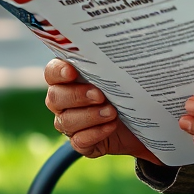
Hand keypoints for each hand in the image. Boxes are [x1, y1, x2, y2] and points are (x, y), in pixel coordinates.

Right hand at [44, 60, 160, 163]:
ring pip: (66, 121)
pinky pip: (79, 141)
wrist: (141, 121)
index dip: (58, 72)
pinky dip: (95, 133)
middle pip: (55, 98)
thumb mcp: (122, 75)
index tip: (72, 72)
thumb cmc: (127, 90)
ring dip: (90, 116)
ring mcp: (69, 123)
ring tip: (112, 112)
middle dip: (77, 96)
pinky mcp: (80, 142)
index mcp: (67, 78)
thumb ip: (113, 64)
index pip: (52, 72)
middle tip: (100, 95)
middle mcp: (62, 100)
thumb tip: (126, 50)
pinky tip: (111, 126)